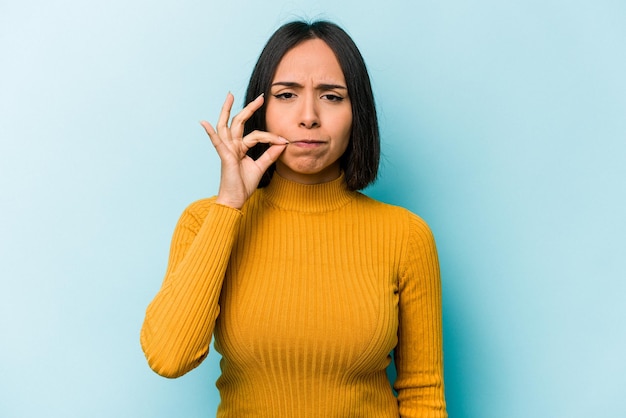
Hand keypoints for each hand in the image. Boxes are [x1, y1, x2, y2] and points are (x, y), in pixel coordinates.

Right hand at [200, 92, 288, 208]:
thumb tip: (282, 144)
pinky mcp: (225, 157)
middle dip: (249, 108)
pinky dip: (210, 132)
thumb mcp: (260, 167)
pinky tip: (204, 123)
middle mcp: (232, 146)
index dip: (271, 137)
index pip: (256, 135)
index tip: (284, 140)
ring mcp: (227, 150)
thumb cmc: (243, 185)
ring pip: (226, 126)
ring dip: (227, 110)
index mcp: (240, 148)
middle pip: (239, 122)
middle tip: (260, 97)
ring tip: (229, 96)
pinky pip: (217, 143)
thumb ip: (270, 155)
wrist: (235, 200)